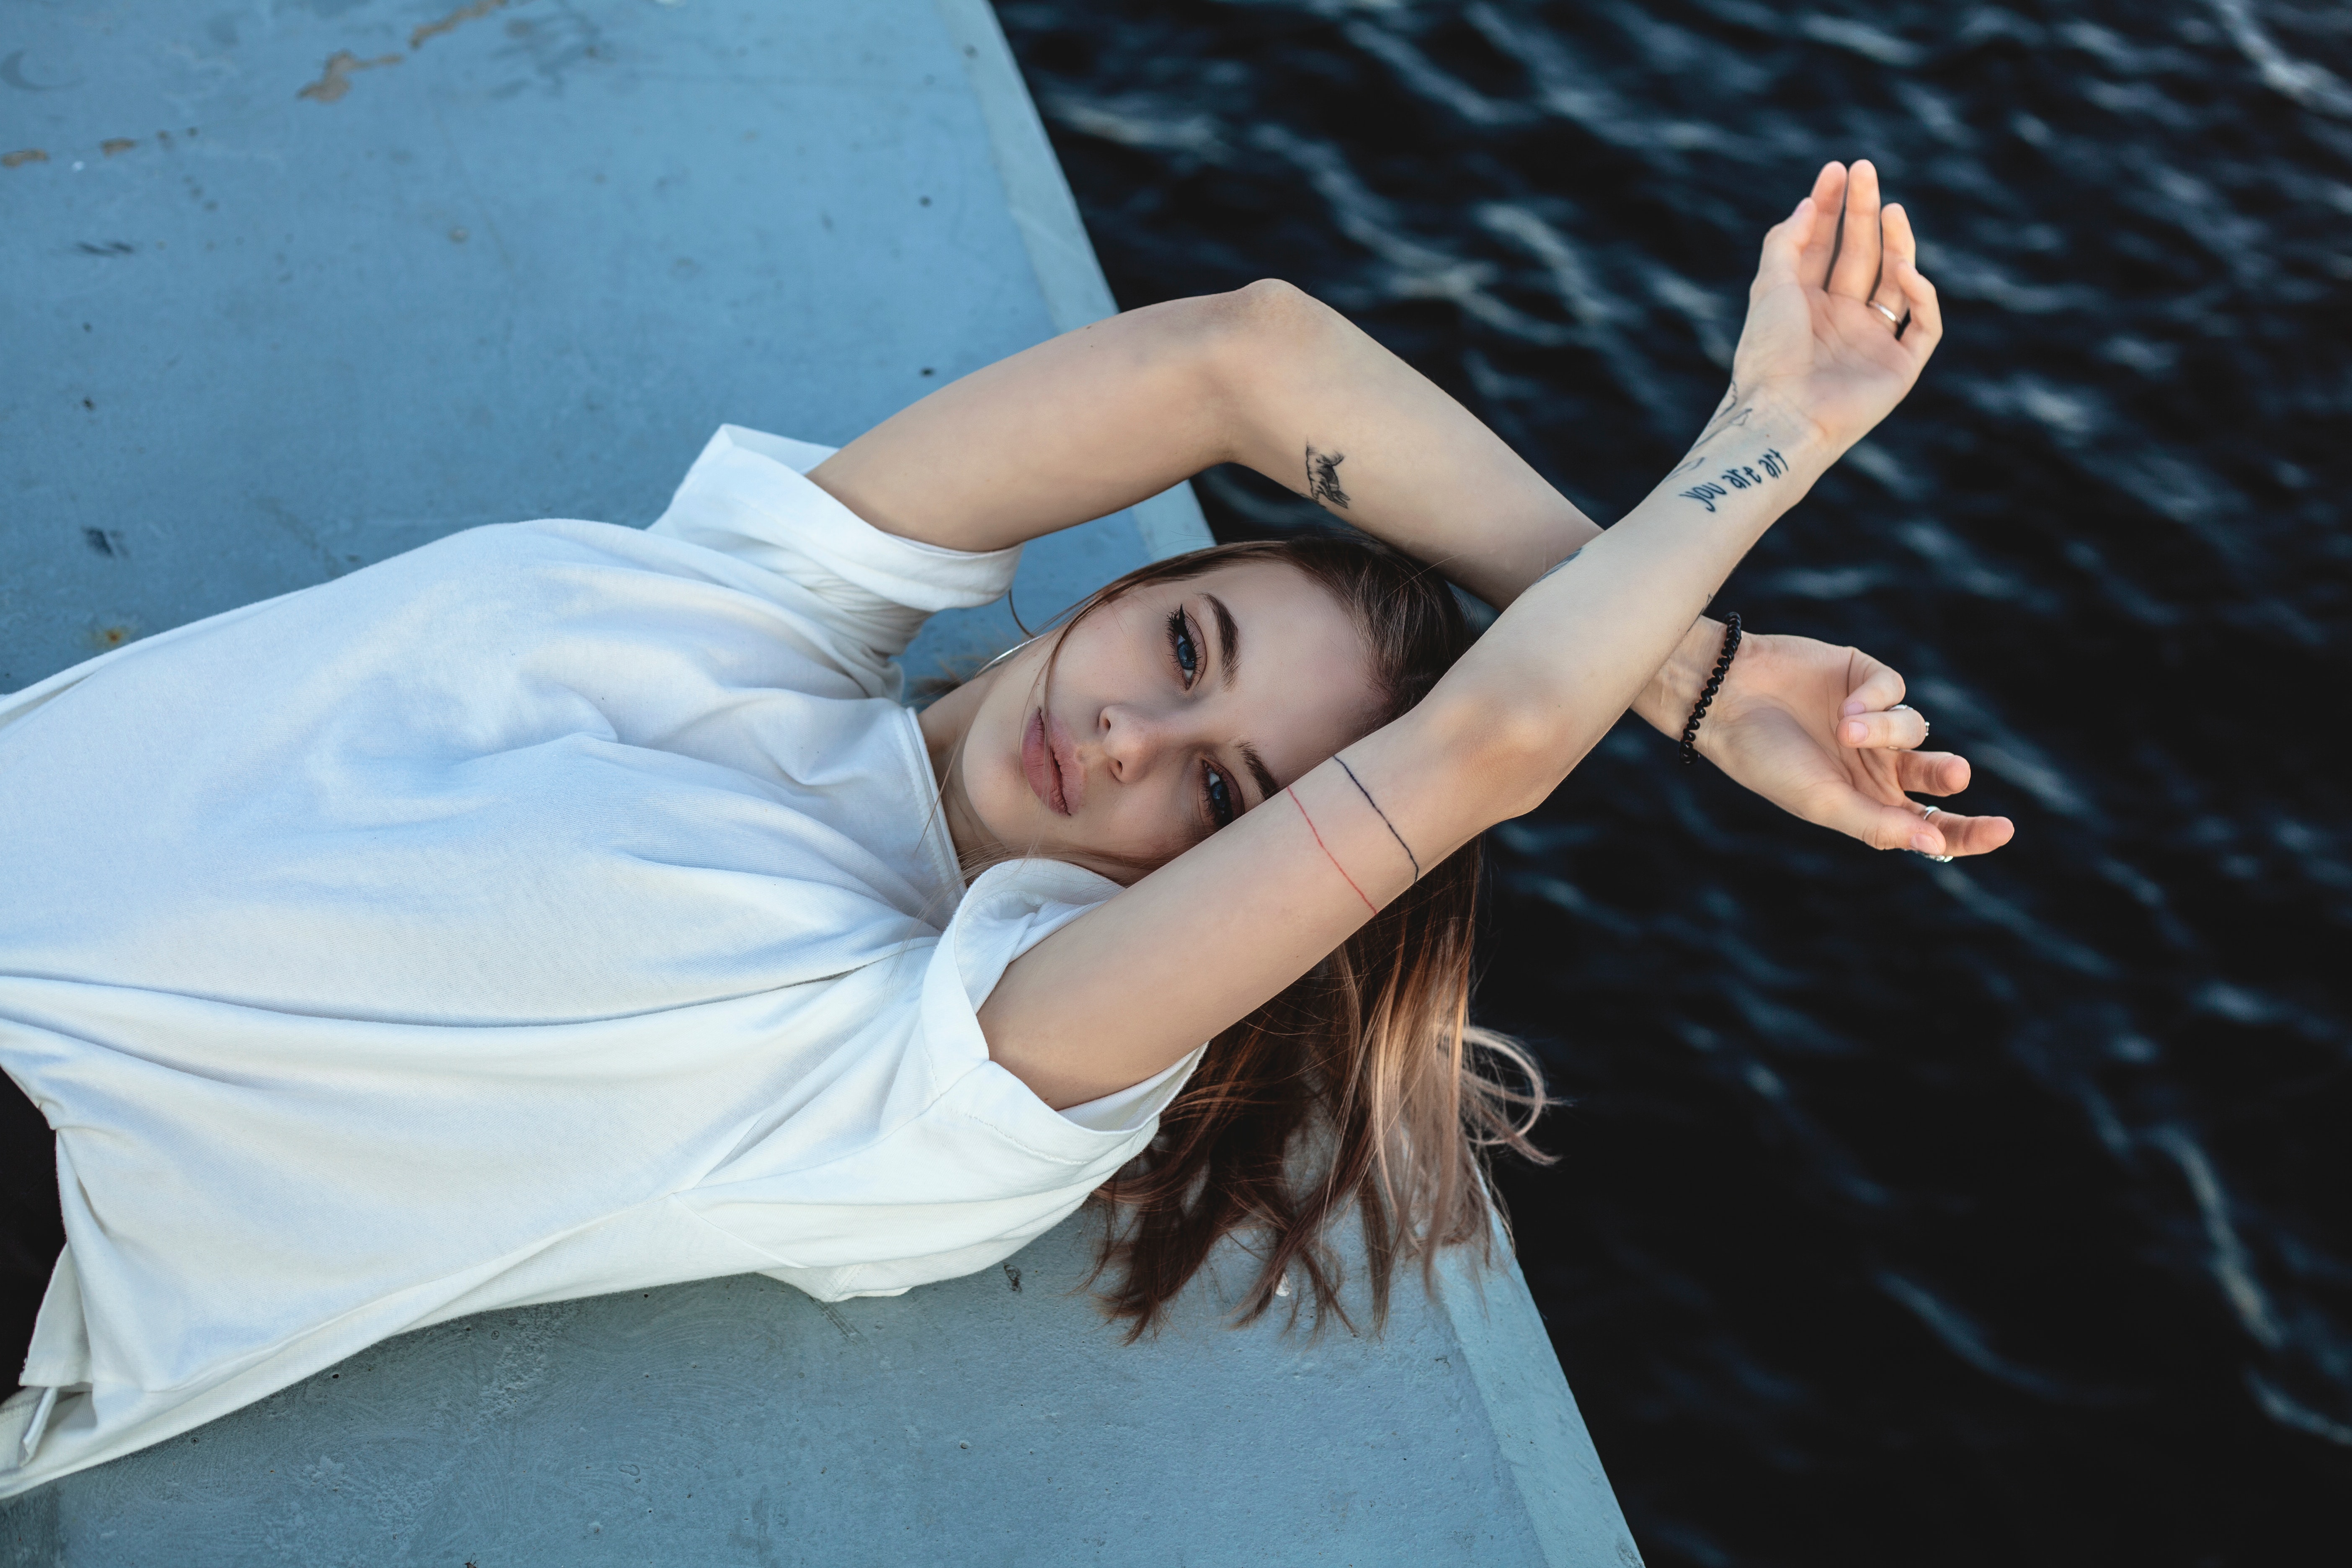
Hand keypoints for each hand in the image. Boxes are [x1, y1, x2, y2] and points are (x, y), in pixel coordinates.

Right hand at [1695, 632, 2013, 858]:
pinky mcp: (1864, 678)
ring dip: (1887, 730)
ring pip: (1916, 727)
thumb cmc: (1766, 760)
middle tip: (1952, 772)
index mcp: (1866, 803)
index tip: (2003, 830)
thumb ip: (1878, 824)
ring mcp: (1872, 720)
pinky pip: (1895, 689)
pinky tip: (1843, 704)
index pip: (1931, 825)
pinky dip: (1873, 698)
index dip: (1969, 832)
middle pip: (1937, 775)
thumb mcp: (1823, 803)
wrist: (1725, 700)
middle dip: (1946, 774)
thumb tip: (1936, 847)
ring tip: (1844, 729)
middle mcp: (1875, 764)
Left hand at [1723, 161, 1942, 456]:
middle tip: (1866, 170)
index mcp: (1805, 305)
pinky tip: (1902, 269)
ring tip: (1890, 207)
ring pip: (1895, 281)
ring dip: (1897, 243)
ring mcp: (1871, 342)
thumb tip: (1810, 202)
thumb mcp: (1770, 288)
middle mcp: (1840, 320)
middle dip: (1863, 212)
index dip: (1832, 207)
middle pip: (1860, 255)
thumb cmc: (1768, 354)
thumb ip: (1787, 242)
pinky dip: (1919, 294)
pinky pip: (1923, 323)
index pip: (1825, 245)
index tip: (1837, 170)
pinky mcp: (1899, 366)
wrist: (1782, 414)